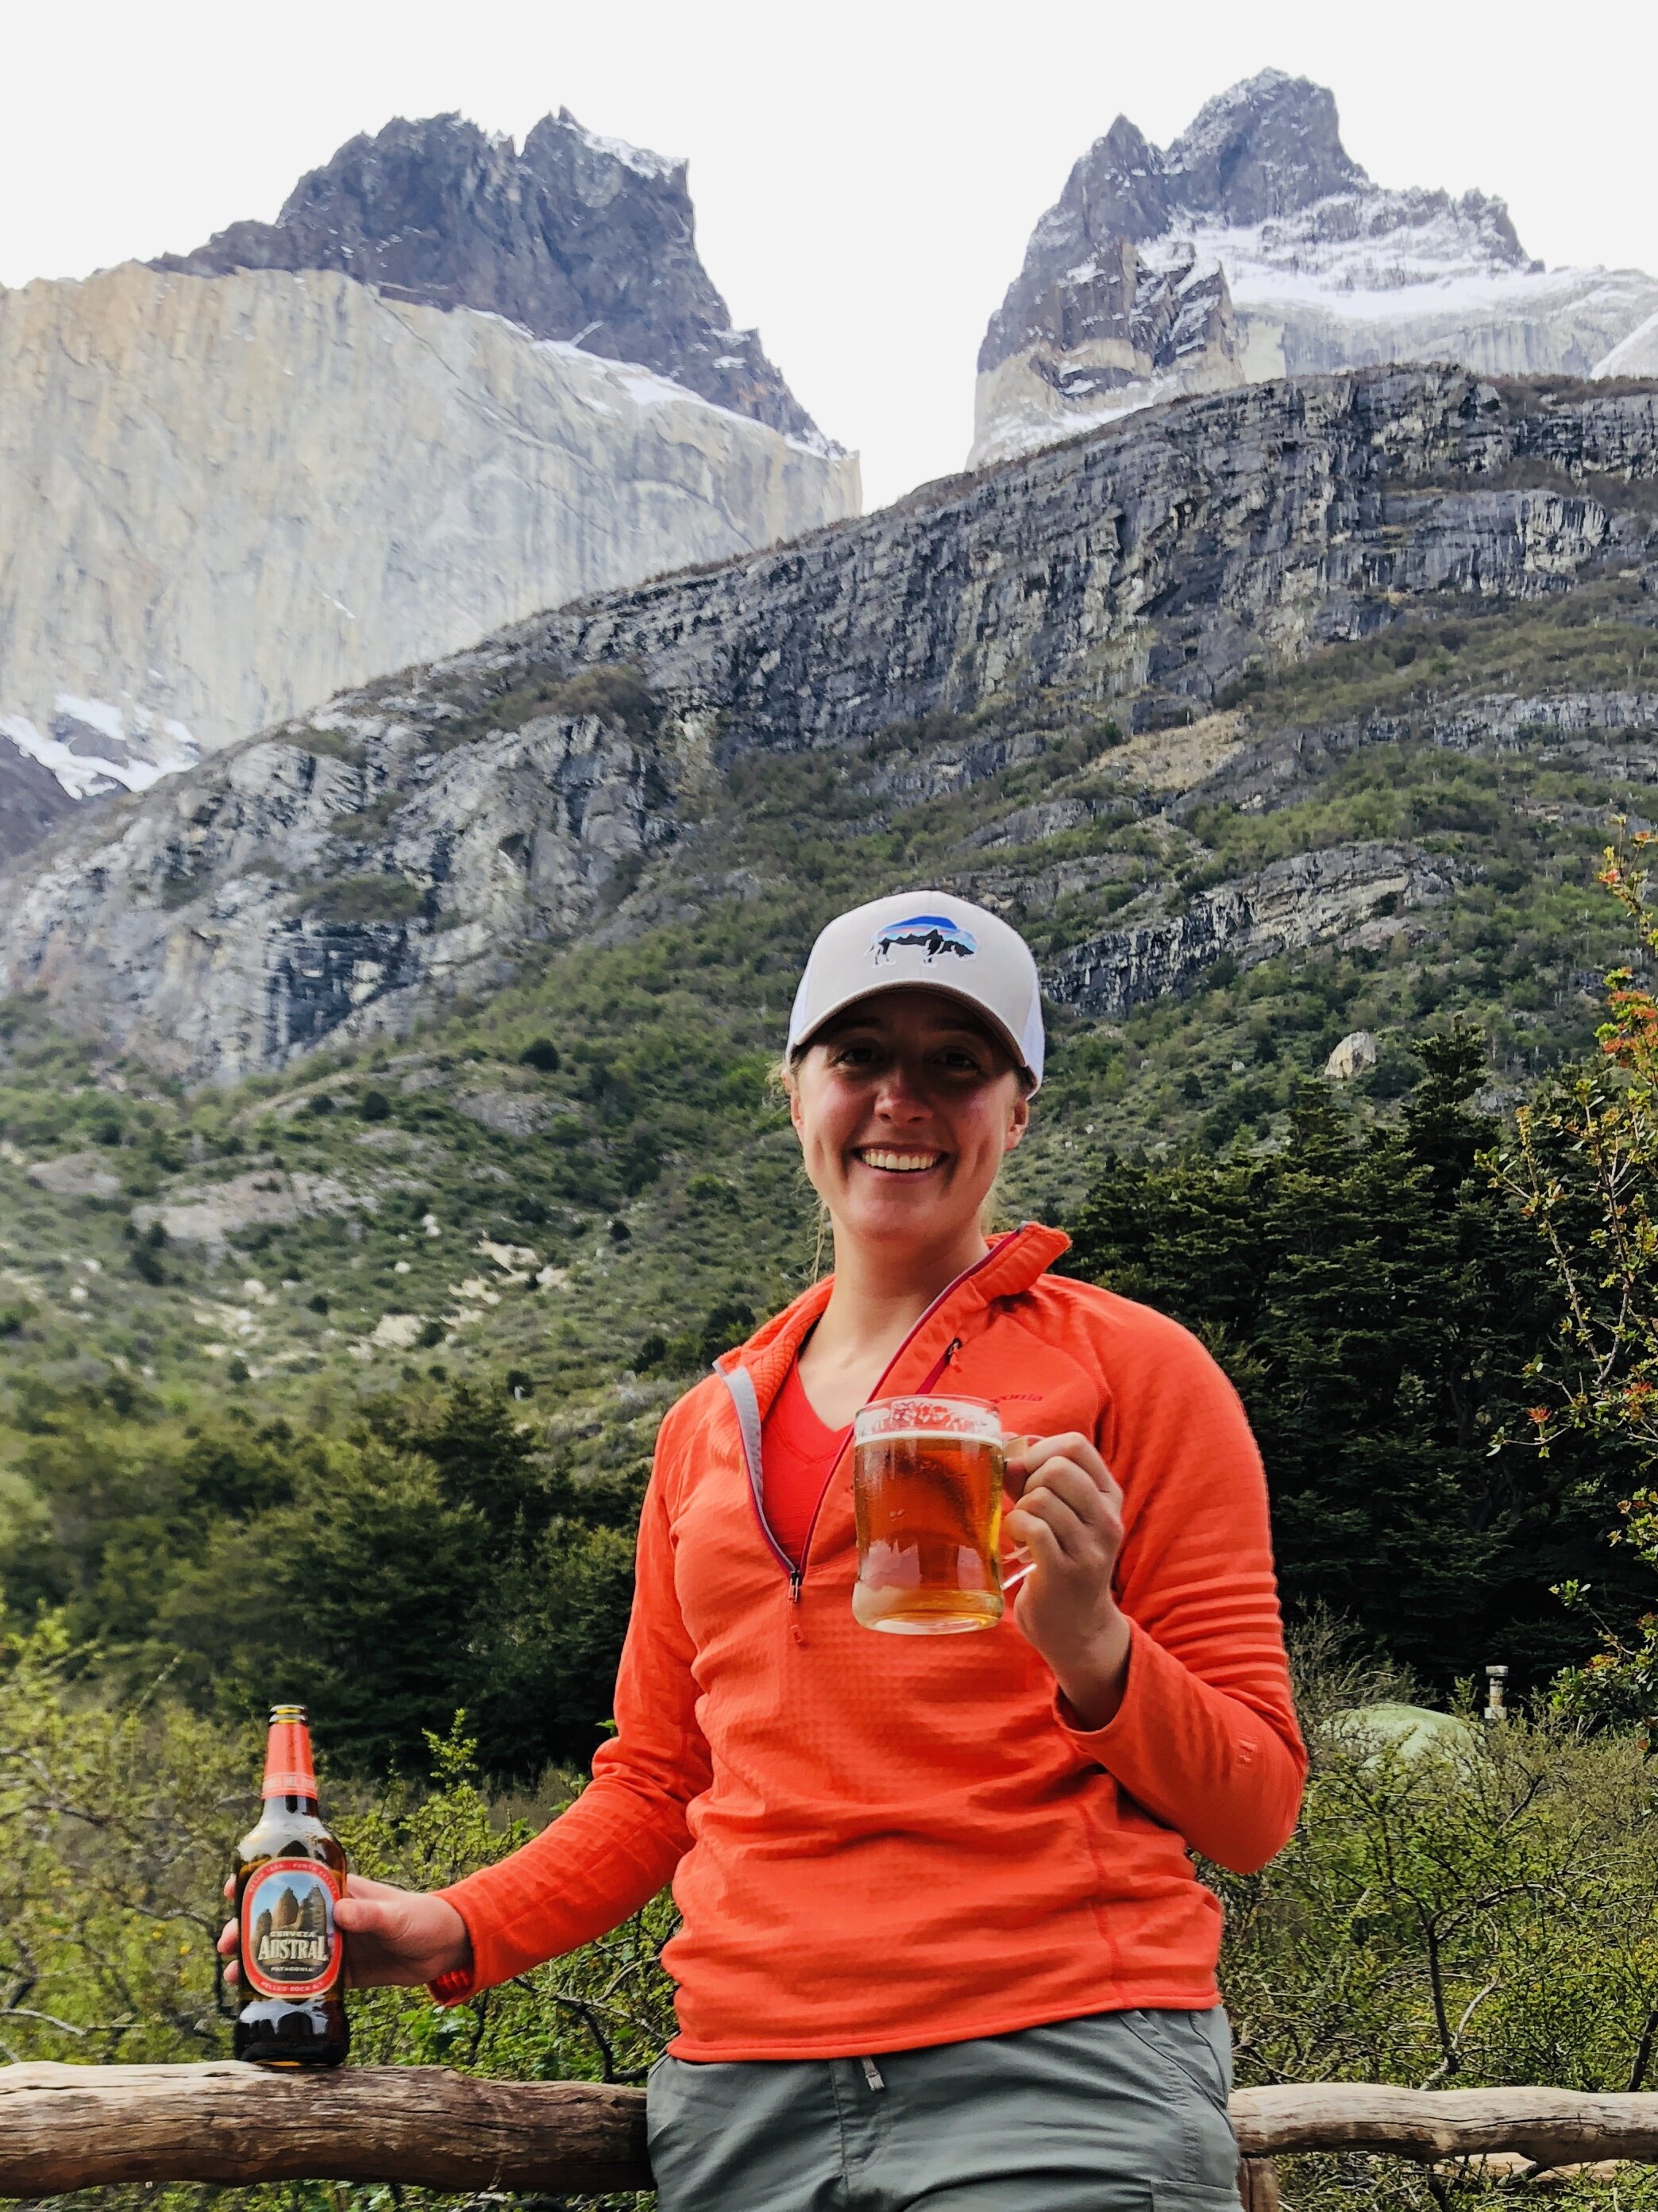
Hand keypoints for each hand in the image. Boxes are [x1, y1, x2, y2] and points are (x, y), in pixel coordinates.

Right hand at [219, 1871, 471, 1989]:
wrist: (446, 1949)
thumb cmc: (423, 1918)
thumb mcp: (396, 1915)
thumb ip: (370, 1914)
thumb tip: (339, 1912)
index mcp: (339, 1891)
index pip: (293, 1878)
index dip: (262, 1880)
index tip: (234, 1885)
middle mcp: (329, 1916)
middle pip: (278, 1918)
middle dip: (247, 1926)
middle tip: (224, 1944)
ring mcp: (332, 1945)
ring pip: (284, 1950)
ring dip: (256, 1958)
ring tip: (233, 1974)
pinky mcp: (339, 1974)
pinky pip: (304, 1979)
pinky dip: (281, 1985)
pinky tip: (259, 1997)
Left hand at [1004, 1431, 1131, 1729]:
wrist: (1078, 1628)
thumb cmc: (1062, 1560)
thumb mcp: (1064, 1514)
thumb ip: (1036, 1477)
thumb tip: (1005, 1442)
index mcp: (1109, 1496)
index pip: (1076, 1445)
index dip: (1041, 1450)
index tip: (1027, 1474)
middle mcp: (1107, 1520)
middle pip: (1057, 1468)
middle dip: (1029, 1481)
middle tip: (1026, 1507)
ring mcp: (1089, 1548)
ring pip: (1041, 1497)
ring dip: (1020, 1510)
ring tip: (1024, 1531)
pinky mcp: (1065, 1572)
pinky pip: (1033, 1527)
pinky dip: (1016, 1528)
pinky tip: (1019, 1543)